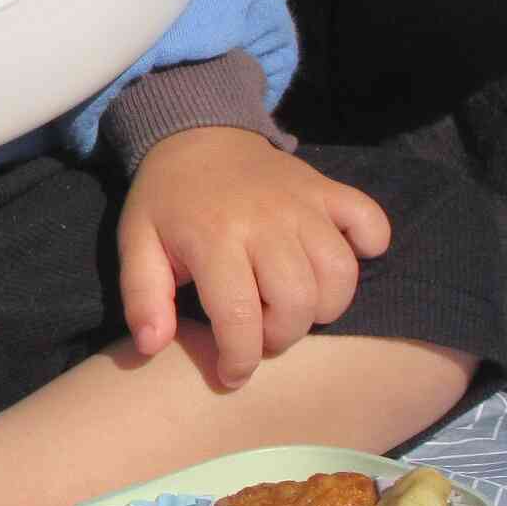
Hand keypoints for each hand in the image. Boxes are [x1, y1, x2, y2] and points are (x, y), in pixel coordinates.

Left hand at [116, 129, 390, 388]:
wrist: (195, 132)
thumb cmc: (166, 200)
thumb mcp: (136, 243)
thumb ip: (142, 296)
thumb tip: (152, 346)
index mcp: (213, 238)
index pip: (240, 316)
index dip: (239, 359)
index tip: (231, 374)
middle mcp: (265, 221)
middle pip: (298, 302)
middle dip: (281, 337)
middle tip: (261, 334)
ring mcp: (302, 204)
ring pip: (340, 274)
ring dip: (325, 306)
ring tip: (294, 308)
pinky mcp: (328, 189)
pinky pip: (370, 220)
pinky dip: (370, 246)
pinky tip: (341, 258)